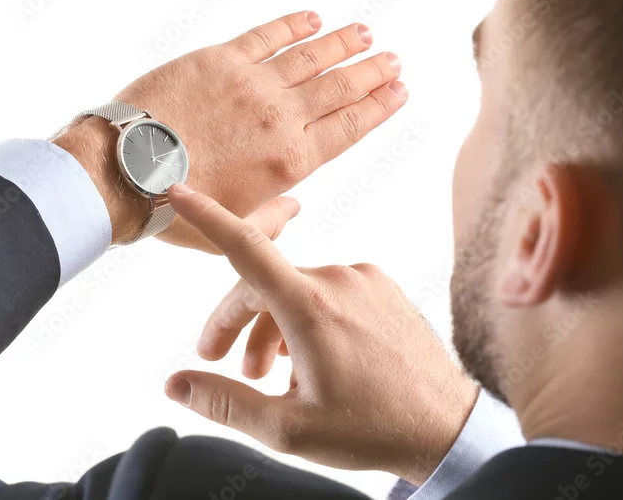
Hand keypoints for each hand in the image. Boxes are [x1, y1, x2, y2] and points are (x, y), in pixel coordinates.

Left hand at [54, 11, 407, 245]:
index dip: (379, 107)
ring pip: (311, 56)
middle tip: (393, 59)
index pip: (350, 127)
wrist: (123, 171)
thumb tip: (294, 207)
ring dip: (342, 43)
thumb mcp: (231, 234)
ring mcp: (252, 84)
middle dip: (372, 72)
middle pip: (340, 88)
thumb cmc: (173, 209)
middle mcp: (280, 119)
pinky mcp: (219, 59)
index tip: (400, 91)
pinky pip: (266, 35)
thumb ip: (272, 221)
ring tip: (365, 32)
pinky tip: (312, 17)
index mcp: (289, 163)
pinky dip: (293, 24)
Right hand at [162, 184, 478, 485]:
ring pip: (293, 291)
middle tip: (217, 360)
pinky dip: (305, 320)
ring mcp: (363, 279)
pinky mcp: (382, 286)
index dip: (207, 217)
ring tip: (269, 376)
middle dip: (233, 320)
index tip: (178, 191)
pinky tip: (310, 362)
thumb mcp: (287, 429)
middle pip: (261, 283)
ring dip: (271, 327)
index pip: (246, 247)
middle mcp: (337, 279)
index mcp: (310, 306)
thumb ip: (224, 402)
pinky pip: (326, 293)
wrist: (447, 429)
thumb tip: (175, 384)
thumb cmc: (371, 430)